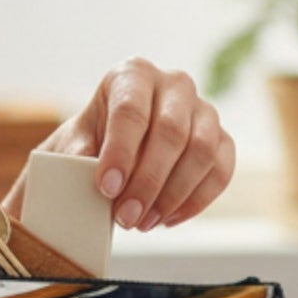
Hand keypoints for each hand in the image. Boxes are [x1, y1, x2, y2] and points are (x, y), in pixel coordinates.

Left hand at [16, 57, 235, 233]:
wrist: (115, 150)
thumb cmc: (93, 142)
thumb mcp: (75, 143)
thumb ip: (76, 153)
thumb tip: (84, 164)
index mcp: (133, 74)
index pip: (131, 110)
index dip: (120, 152)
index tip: (106, 188)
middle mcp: (174, 84)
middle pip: (171, 131)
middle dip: (148, 181)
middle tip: (126, 217)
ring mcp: (204, 110)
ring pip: (202, 151)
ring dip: (173, 195)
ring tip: (143, 223)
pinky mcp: (222, 139)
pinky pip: (221, 171)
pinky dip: (196, 201)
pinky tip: (167, 220)